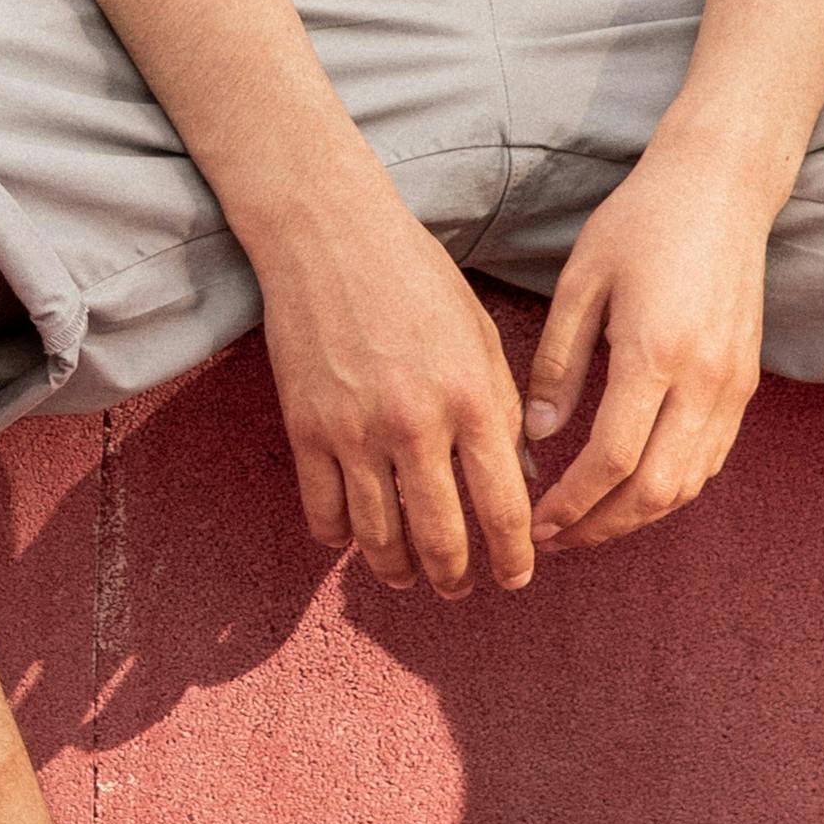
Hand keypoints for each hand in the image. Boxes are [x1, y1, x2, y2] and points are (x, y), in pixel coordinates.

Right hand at [254, 168, 538, 598]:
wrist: (329, 234)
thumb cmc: (416, 278)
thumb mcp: (481, 338)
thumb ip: (503, 412)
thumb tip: (518, 482)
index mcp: (472, 399)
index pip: (504, 508)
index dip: (513, 558)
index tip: (515, 578)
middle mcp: (416, 424)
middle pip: (441, 539)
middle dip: (457, 579)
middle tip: (461, 589)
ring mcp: (355, 431)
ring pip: (378, 538)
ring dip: (398, 571)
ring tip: (409, 578)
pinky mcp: (306, 428)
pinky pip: (322, 512)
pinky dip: (339, 538)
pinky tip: (354, 538)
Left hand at [521, 126, 776, 554]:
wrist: (722, 188)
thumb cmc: (640, 223)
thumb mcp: (581, 280)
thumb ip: (559, 361)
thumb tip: (541, 435)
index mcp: (654, 352)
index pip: (612, 458)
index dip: (573, 502)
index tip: (537, 522)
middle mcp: (704, 380)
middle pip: (655, 489)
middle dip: (602, 526)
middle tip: (555, 539)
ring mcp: (733, 386)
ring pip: (689, 483)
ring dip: (637, 516)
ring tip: (587, 523)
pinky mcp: (747, 384)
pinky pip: (711, 459)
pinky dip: (672, 487)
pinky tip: (633, 489)